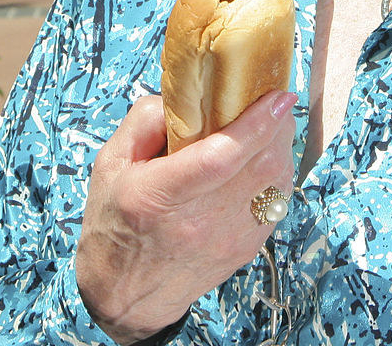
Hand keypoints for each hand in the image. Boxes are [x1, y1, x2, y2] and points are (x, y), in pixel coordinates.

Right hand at [75, 91, 295, 344]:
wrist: (127, 297)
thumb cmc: (116, 220)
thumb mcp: (111, 163)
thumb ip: (146, 121)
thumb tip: (189, 95)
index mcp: (159, 196)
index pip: (220, 158)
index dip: (255, 124)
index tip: (277, 96)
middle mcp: (199, 221)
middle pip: (261, 165)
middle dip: (277, 125)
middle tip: (272, 99)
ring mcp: (229, 239)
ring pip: (278, 181)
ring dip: (281, 145)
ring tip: (269, 126)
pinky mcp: (247, 249)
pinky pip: (278, 199)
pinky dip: (278, 171)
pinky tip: (263, 158)